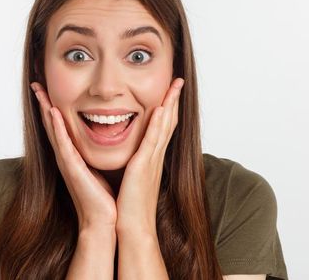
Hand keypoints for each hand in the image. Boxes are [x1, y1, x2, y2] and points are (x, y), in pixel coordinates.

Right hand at [31, 82, 117, 230]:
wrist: (103, 221)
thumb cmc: (103, 198)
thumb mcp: (98, 170)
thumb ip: (94, 156)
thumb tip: (106, 142)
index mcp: (72, 156)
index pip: (60, 126)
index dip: (52, 107)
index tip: (48, 89)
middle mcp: (65, 157)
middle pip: (51, 124)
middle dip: (43, 102)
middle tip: (36, 82)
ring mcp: (66, 162)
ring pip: (52, 130)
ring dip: (45, 108)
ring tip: (39, 90)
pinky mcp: (71, 168)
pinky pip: (62, 143)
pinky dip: (56, 127)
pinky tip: (51, 111)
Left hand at [115, 77, 183, 235]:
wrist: (132, 229)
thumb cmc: (129, 208)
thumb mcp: (133, 181)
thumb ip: (134, 167)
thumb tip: (131, 159)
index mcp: (151, 160)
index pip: (162, 128)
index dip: (168, 109)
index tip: (170, 91)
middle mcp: (155, 157)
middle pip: (169, 122)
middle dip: (173, 100)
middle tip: (178, 80)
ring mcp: (152, 161)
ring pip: (164, 126)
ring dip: (169, 104)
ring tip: (174, 85)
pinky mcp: (143, 167)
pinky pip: (153, 140)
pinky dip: (159, 123)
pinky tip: (161, 108)